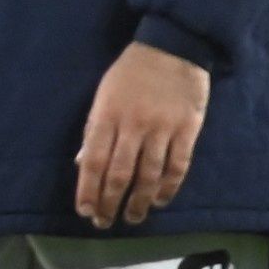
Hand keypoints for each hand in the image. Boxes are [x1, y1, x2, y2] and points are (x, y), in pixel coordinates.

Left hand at [75, 41, 210, 230]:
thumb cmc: (131, 72)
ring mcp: (162, 129)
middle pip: (119, 174)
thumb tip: (82, 164)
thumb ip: (93, 129)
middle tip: (105, 222)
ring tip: (132, 218)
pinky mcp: (187, 130)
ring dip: (138, 202)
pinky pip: (177, 166)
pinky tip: (159, 200)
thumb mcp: (103, 94)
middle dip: (109, 203)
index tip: (85, 211)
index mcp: (107, 115)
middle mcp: (133, 125)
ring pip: (148, 175)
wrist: (173, 46)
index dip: (88, 190)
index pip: (93, 161)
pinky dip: (167, 187)